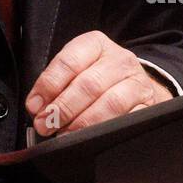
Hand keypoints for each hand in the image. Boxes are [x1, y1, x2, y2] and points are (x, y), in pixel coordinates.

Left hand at [24, 30, 171, 137]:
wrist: (136, 85)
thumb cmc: (98, 77)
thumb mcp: (77, 68)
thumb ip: (57, 82)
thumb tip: (36, 107)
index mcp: (95, 44)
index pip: (69, 61)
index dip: (49, 85)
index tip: (34, 106)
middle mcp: (119, 59)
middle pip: (88, 84)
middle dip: (63, 108)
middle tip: (45, 124)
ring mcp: (137, 81)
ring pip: (109, 103)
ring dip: (83, 122)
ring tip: (64, 134)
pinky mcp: (148, 105)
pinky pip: (127, 119)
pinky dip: (106, 130)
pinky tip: (91, 137)